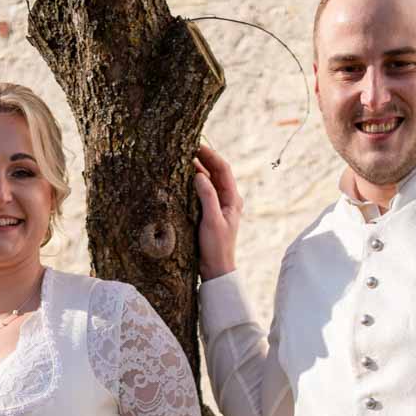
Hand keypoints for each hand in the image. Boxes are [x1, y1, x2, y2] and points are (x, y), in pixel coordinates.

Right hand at [193, 144, 242, 280]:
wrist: (216, 269)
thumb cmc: (216, 247)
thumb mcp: (212, 221)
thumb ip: (207, 197)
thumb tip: (200, 174)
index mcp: (233, 199)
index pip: (223, 169)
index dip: (211, 155)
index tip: (197, 145)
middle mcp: (227, 199)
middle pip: (216, 172)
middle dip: (204, 159)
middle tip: (187, 147)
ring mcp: (218, 205)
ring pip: (208, 181)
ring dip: (198, 169)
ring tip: (183, 157)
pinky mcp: (209, 212)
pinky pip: (202, 192)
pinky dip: (194, 182)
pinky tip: (183, 177)